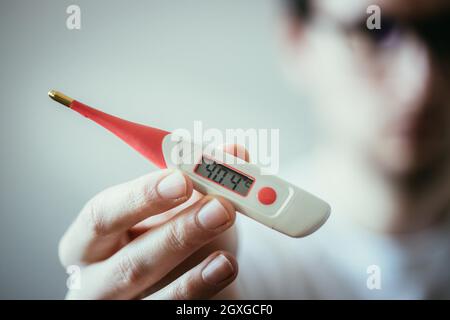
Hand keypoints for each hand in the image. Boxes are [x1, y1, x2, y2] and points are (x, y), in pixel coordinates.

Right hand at [59, 146, 245, 298]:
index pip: (103, 215)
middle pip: (129, 262)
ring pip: (156, 294)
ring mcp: (125, 306)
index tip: (182, 178)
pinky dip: (203, 287)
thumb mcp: (174, 208)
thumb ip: (199, 179)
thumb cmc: (165, 238)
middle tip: (219, 206)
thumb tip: (233, 153)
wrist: (173, 281)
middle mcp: (97, 279)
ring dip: (197, 261)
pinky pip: (175, 311)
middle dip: (178, 232)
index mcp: (89, 240)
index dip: (142, 196)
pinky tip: (226, 265)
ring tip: (227, 229)